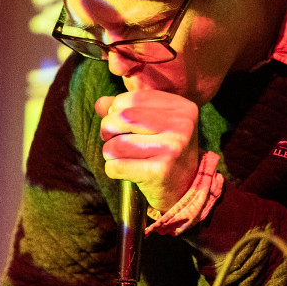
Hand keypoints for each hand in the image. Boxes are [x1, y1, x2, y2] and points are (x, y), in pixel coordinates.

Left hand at [96, 91, 200, 212]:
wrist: (186, 187)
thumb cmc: (165, 151)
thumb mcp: (154, 124)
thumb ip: (126, 109)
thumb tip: (100, 104)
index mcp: (182, 107)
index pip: (133, 98)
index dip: (116, 109)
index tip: (118, 122)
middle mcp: (181, 126)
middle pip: (123, 117)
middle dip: (108, 128)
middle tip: (110, 138)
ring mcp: (172, 148)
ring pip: (117, 144)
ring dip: (109, 152)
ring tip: (120, 157)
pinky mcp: (160, 171)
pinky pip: (117, 166)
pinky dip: (112, 169)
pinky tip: (125, 171)